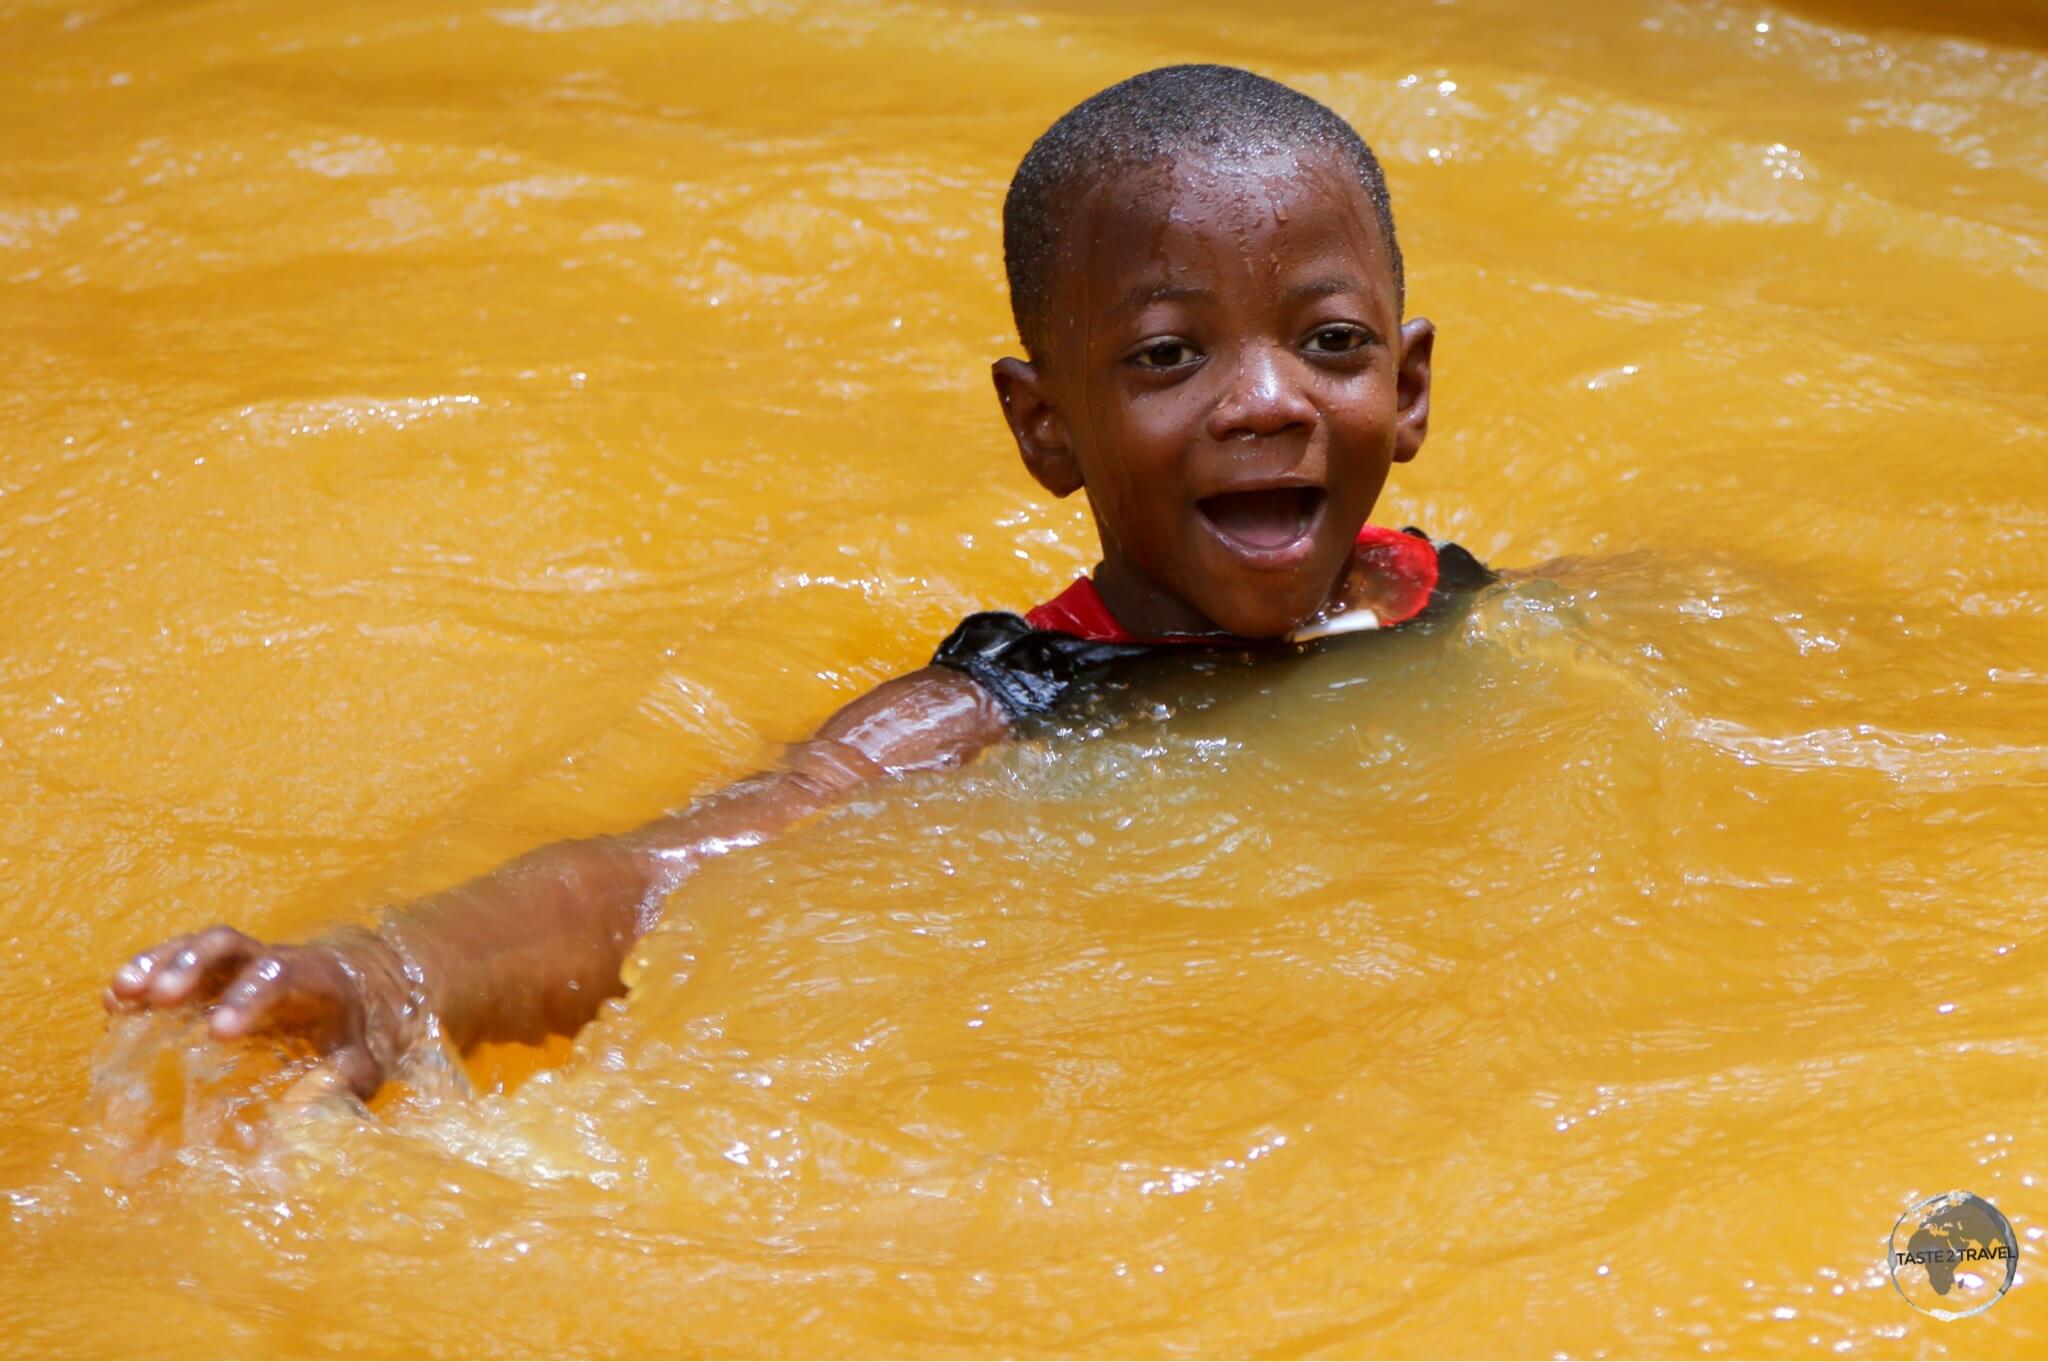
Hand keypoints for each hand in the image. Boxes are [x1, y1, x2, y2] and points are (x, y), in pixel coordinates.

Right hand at [104, 925, 412, 1097]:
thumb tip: (305, 1108)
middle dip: (192, 965)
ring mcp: (238, 962)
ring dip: (158, 963)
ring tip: (121, 993)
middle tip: (161, 999)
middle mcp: (270, 958)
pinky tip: (114, 1002)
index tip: (217, 1034)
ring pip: (196, 945)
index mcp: (312, 977)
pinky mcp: (212, 972)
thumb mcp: (364, 1063)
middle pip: (229, 943)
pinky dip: (145, 972)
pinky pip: (175, 959)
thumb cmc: (353, 1035)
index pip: (280, 973)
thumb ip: (345, 1082)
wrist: (354, 996)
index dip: (248, 997)